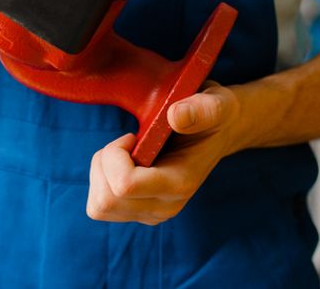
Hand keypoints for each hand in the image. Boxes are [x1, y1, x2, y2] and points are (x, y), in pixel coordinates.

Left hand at [86, 83, 244, 225]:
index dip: (115, 154)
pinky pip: (101, 207)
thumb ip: (200, 110)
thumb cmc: (214, 116)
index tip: (133, 136)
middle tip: (126, 144)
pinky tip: (123, 165)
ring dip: (101, 173)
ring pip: (99, 207)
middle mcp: (165, 207)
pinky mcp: (140, 213)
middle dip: (104, 164)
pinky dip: (102, 182)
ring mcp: (151, 213)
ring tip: (124, 154)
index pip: (124, 185)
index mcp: (179, 184)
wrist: (221, 132)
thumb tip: (175, 116)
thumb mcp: (214, 105)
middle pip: (105, 201)